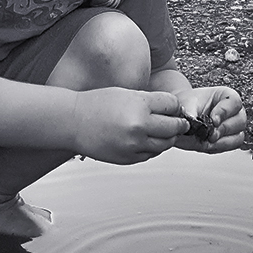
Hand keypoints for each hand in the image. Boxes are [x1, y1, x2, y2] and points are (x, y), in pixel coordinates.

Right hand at [72, 87, 187, 164]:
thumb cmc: (95, 104)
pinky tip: (146, 139)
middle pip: (174, 127)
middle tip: (179, 122)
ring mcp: (134, 145)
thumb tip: (172, 110)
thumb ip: (150, 102)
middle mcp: (139, 126)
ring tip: (163, 131)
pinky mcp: (129, 158)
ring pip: (165, 144)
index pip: (172, 105)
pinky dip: (152, 147)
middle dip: (178, 123)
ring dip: (167, 137)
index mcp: (139, 105)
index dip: (174, 106)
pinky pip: (151, 154)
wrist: (72, 122)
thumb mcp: (126, 94)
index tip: (173, 107)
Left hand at [174, 86, 246, 152]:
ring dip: (223, 140)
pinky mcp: (228, 139)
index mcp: (224, 96)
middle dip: (224, 128)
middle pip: (240, 120)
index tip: (213, 120)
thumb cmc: (186, 106)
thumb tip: (194, 125)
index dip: (225, 111)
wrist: (179, 116)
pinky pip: (233, 145)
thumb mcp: (185, 106)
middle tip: (210, 133)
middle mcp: (232, 111)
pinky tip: (209, 144)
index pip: (234, 102)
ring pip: (239, 135)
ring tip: (208, 139)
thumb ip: (190, 114)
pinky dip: (221, 146)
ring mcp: (232, 126)